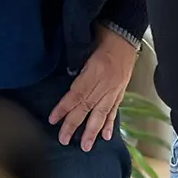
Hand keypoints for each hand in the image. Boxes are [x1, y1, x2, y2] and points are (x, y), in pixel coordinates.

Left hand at [49, 25, 137, 151]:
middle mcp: (106, 82)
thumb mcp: (85, 44)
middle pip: (87, 106)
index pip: (77, 93)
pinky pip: (115, 108)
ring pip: (102, 112)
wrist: (125, 31)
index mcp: (95, 69)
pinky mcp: (122, 89)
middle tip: (64, 139)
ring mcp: (115, 87)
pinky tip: (106, 135)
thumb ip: (76, 63)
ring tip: (86, 146)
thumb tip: (65, 79)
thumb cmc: (102, 33)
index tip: (53, 119)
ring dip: (93, 130)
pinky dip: (110, 122)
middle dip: (75, 124)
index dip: (64, 107)